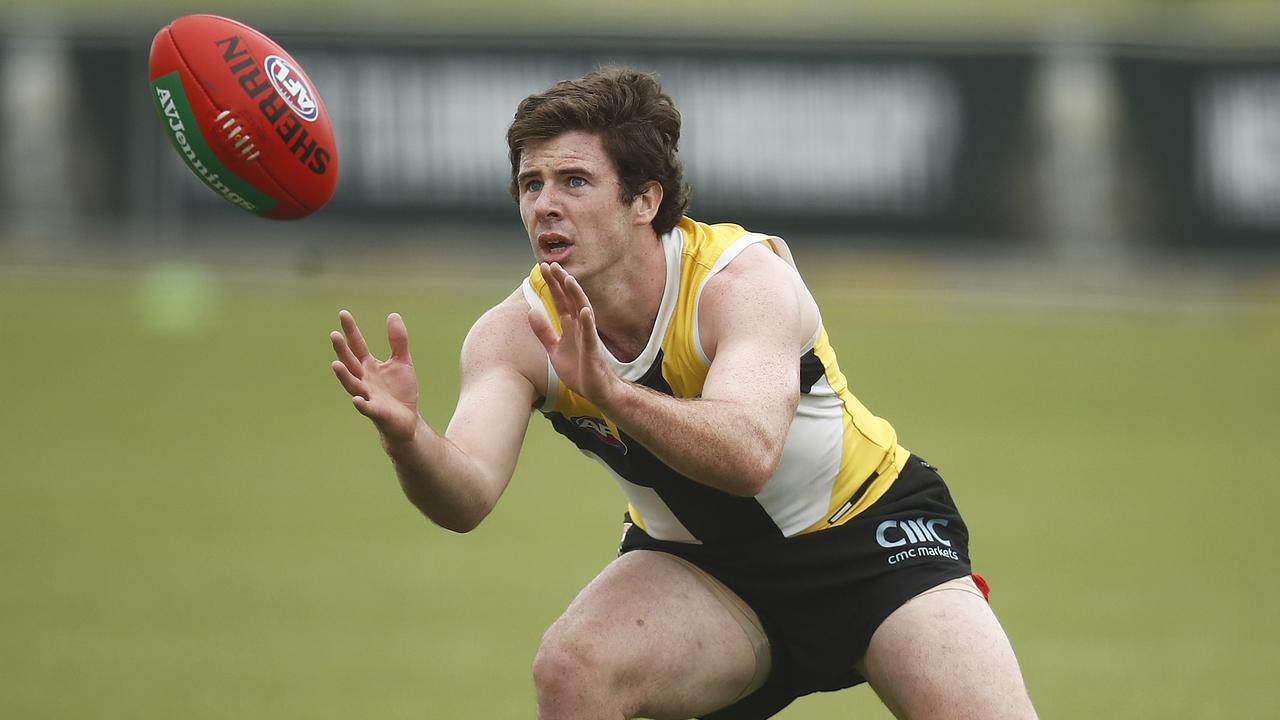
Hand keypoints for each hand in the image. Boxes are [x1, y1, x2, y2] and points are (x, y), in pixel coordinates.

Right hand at [330, 310, 420, 442]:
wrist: (407, 419)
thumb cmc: (400, 391)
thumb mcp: (402, 361)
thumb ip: (398, 340)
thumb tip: (393, 314)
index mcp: (369, 366)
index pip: (357, 345)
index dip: (351, 330)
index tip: (343, 314)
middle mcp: (364, 379)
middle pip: (350, 363)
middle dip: (342, 350)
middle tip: (334, 335)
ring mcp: (368, 396)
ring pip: (353, 384)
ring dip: (344, 376)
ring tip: (335, 364)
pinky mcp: (376, 412)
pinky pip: (367, 408)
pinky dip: (361, 404)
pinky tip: (356, 400)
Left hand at [527, 263, 621, 408]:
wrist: (595, 391)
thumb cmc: (578, 370)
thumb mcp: (554, 349)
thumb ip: (544, 332)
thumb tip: (531, 312)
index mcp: (570, 326)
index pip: (560, 301)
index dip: (552, 285)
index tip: (544, 268)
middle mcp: (580, 327)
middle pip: (570, 300)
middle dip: (562, 283)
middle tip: (552, 265)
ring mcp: (588, 337)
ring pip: (583, 311)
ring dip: (576, 296)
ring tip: (569, 280)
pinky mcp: (593, 351)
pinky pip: (590, 335)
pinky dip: (588, 322)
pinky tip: (584, 311)